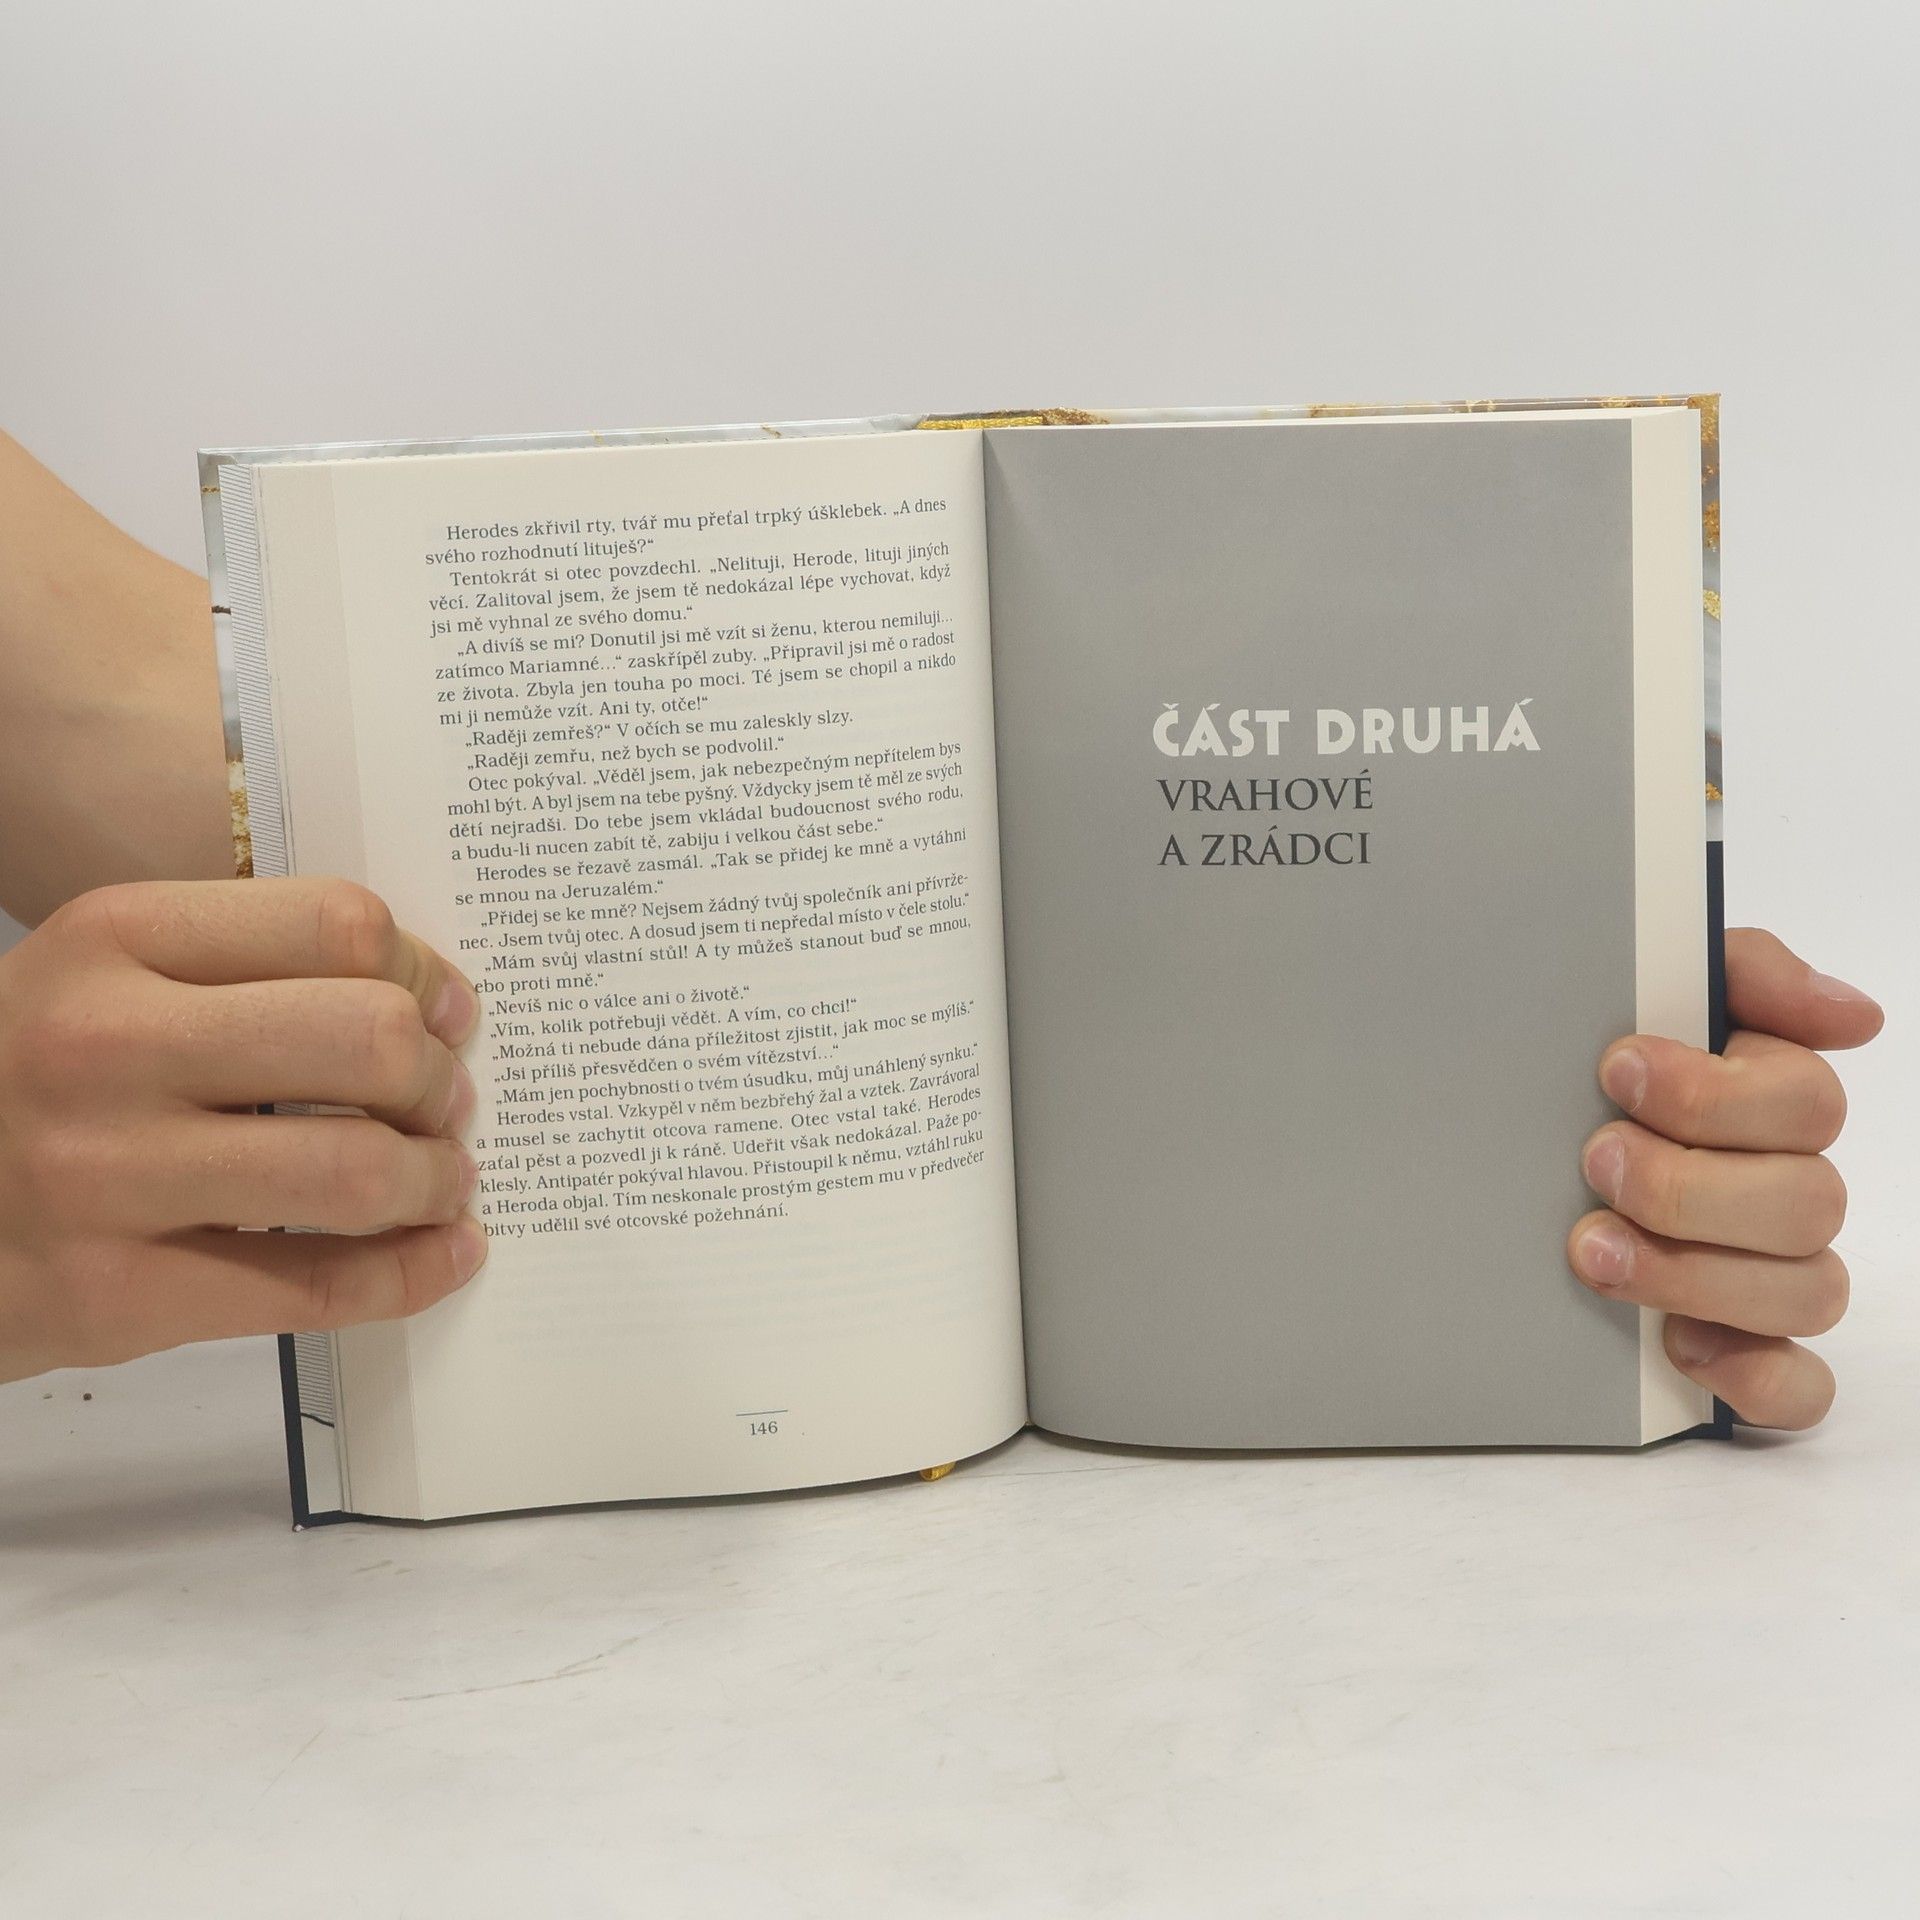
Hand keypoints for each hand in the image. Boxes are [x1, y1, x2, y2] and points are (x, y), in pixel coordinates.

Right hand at [0, 878, 487, 1383]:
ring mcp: (102, 1175)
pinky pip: (311, 1290)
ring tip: (440, 1180)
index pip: (336, 924)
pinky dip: (407, 1275)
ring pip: (352, 1170)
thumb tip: (429, 1000)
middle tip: (443, 1104)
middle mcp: (103, 1045)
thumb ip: (245, 969)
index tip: (447, 1012)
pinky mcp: (112, 1295)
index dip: (423, 972)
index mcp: (112, 940)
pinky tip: (444, 1256)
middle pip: (365, 1039)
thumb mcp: (104, 979)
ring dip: (432, 1179)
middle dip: (435, 1079)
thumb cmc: (27, 1077)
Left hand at [1567, 928, 1882, 1429]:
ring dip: (1695, 1274)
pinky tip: (1683, 1349)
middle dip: (1688, 1184)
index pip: (1806, 1104)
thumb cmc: (1595, 1064)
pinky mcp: (1746, 1349)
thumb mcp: (1651, 985)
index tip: (1619, 1070)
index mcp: (1773, 1104)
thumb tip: (1854, 1014)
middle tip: (1596, 1158)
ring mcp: (1772, 1274)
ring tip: (1592, 1247)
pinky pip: (1798, 1389)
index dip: (1715, 1095)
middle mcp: (1786, 1191)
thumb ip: (1745, 971)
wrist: (1510, 1135)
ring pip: (1804, 1293)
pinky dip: (1754, 1379)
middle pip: (1806, 1202)